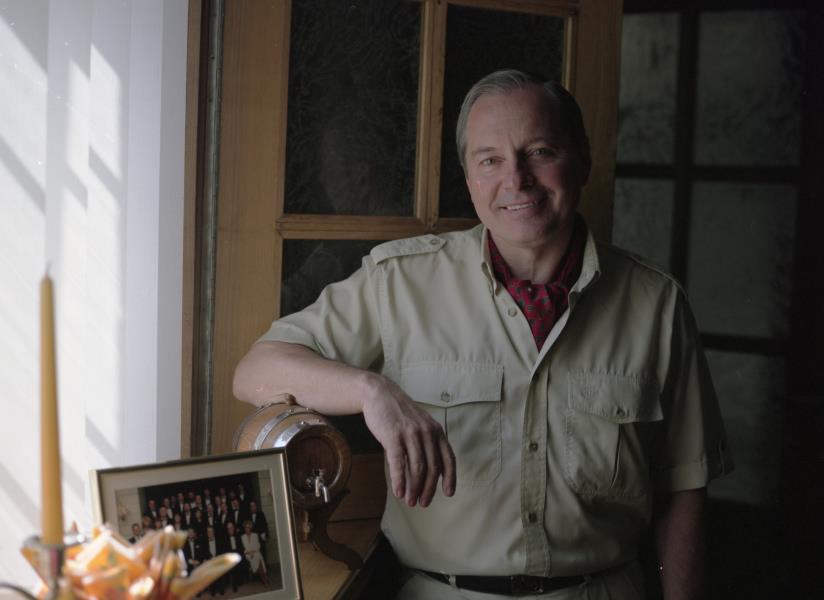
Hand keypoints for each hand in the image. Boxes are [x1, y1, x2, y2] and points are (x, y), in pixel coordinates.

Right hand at [361, 375, 455, 507]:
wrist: (380, 394)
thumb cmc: (399, 414)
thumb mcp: (420, 424)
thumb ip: (428, 443)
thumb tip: (431, 471)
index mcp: (436, 431)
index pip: (448, 458)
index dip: (450, 477)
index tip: (449, 493)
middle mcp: (427, 432)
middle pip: (433, 468)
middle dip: (429, 489)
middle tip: (423, 503)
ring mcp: (410, 434)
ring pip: (417, 468)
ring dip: (414, 489)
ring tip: (410, 501)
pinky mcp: (393, 436)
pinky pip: (399, 463)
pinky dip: (400, 481)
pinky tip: (398, 492)